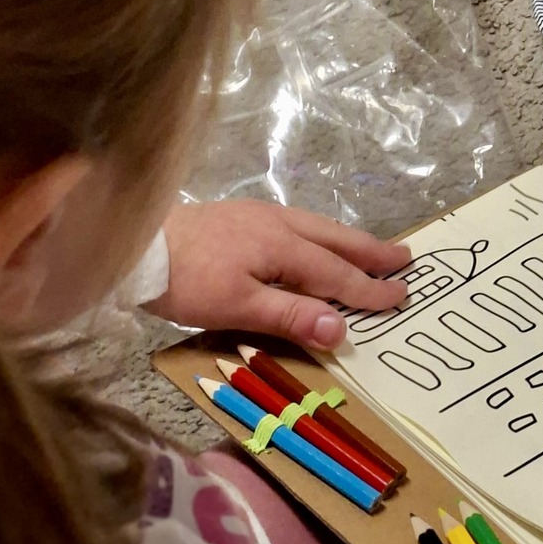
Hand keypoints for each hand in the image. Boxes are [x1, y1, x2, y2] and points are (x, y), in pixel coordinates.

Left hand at [150, 198, 408, 348]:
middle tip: (404, 258)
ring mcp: (259, 216)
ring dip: (348, 240)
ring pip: (317, 227)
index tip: (401, 296)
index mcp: (282, 246)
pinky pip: (299, 224)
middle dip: (370, 251)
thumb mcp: (238, 306)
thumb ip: (291, 315)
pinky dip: (322, 235)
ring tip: (371, 249)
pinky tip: (315, 240)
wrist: (138, 246)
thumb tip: (342, 327)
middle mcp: (278, 224)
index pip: (336, 272)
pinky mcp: (242, 217)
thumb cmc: (188, 280)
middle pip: (335, 239)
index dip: (368, 289)